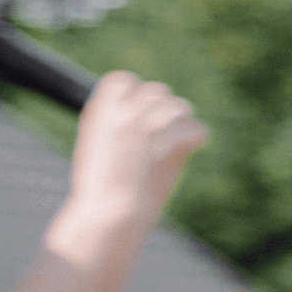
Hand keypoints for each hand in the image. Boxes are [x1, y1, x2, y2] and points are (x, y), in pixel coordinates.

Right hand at [68, 72, 205, 221]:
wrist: (109, 212)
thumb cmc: (99, 187)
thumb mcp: (94, 144)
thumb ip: (113, 121)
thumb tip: (135, 107)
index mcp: (101, 110)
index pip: (124, 80)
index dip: (133, 94)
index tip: (136, 110)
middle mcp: (127, 112)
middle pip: (157, 90)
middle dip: (160, 108)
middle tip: (158, 132)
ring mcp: (153, 125)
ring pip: (180, 107)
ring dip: (179, 123)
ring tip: (169, 144)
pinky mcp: (175, 143)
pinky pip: (198, 130)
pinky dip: (193, 141)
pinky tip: (182, 153)